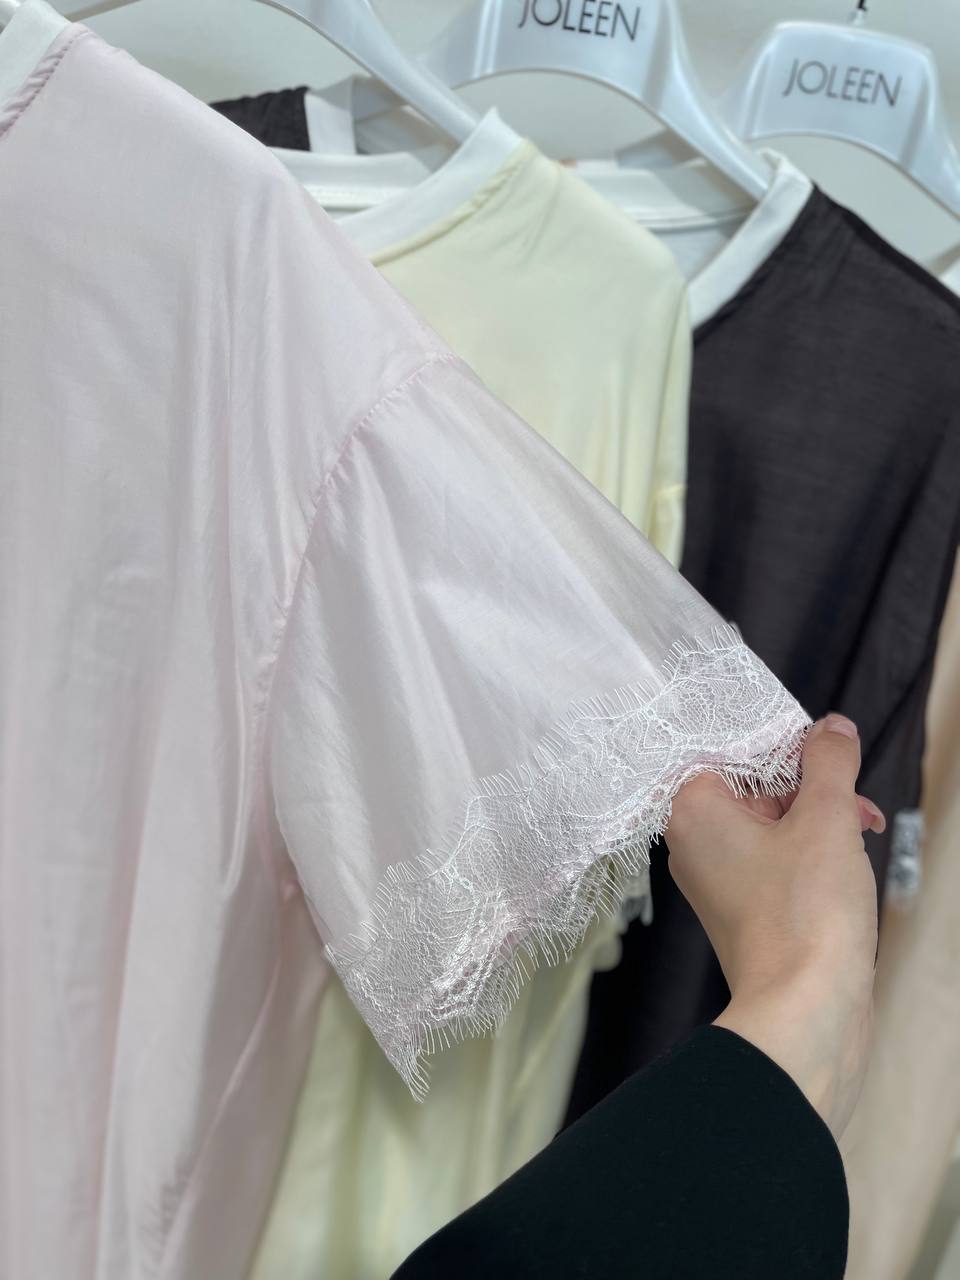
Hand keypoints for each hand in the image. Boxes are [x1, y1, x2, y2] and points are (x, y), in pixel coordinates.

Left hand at [665, 714, 882, 1137]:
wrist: (805, 1012)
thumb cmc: (805, 912)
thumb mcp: (825, 817)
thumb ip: (828, 762)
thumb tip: (831, 729)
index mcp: (693, 811)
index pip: (732, 752)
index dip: (784, 749)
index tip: (824, 755)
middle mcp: (693, 844)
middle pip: (754, 789)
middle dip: (811, 790)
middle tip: (854, 805)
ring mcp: (716, 882)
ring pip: (770, 827)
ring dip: (818, 822)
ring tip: (862, 833)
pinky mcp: (742, 913)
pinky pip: (774, 864)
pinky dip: (810, 857)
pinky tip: (845, 868)